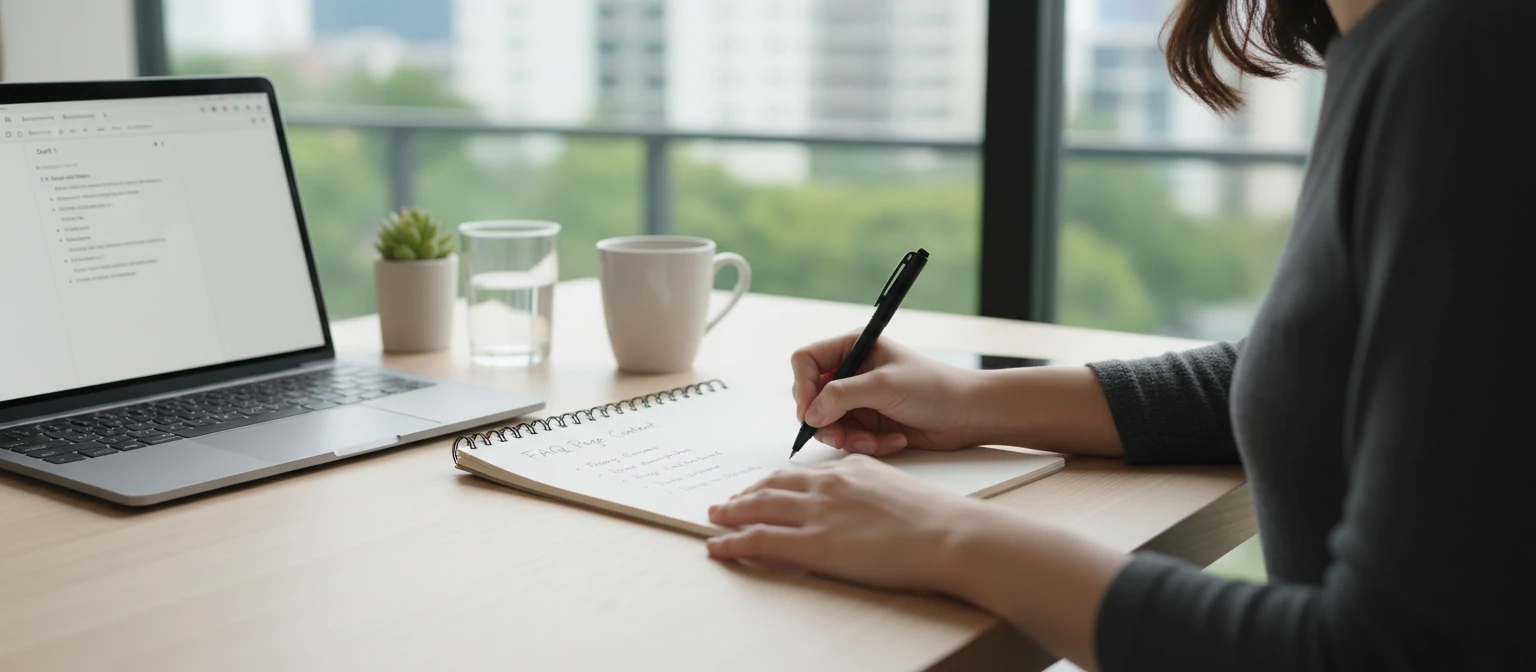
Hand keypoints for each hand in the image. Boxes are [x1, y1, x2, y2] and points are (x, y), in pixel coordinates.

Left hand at [707, 454, 986, 592]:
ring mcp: (819, 513)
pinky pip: (760, 540)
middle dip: (745, 493)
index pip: (800, 472)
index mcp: (850, 470)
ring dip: (730, 512)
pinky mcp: (815, 544)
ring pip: (759, 507)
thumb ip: (870, 489)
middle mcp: (828, 485)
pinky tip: (717, 547)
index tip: (760, 488)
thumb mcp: (897, 487)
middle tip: (727, 502)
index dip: (774, 481)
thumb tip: (859, 503)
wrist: (950, 534)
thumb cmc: (938, 519)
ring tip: (714, 518)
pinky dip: (732, 542)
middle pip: (772, 484)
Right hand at [792, 334, 984, 454]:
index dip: (802, 386)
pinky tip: (894, 440)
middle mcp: (852, 372)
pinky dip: (867, 445)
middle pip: (812, 398)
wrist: (969, 415)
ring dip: (849, 438)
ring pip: (829, 424)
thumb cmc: (935, 388)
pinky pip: (850, 439)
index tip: (810, 412)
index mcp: (854, 347)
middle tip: (840, 437)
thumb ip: (842, 396)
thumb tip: (810, 414)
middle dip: (826, 421)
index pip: (806, 361)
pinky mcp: (869, 424)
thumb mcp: (884, 386)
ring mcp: (859, 399)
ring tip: (873, 441)